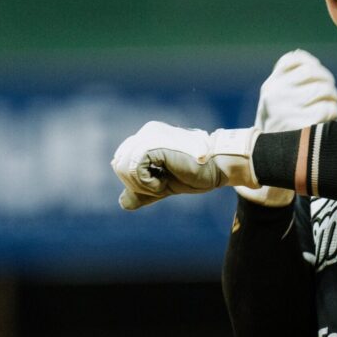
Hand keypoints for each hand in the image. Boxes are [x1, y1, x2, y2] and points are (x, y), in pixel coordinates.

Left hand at [112, 121, 258, 209]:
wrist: (217, 168)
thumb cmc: (195, 175)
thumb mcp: (164, 184)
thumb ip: (143, 191)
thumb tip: (123, 204)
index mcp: (147, 137)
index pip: (121, 161)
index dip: (134, 180)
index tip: (159, 183)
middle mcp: (146, 132)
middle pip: (119, 164)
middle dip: (136, 184)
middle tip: (160, 186)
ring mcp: (149, 136)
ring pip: (123, 167)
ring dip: (142, 185)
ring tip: (163, 184)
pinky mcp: (154, 145)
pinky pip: (133, 168)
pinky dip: (146, 183)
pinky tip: (164, 182)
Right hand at [238, 50, 336, 206]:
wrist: (268, 161)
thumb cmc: (278, 127)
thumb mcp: (273, 100)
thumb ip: (285, 77)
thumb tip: (301, 55)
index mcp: (271, 86)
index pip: (297, 60)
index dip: (313, 65)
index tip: (318, 77)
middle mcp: (276, 95)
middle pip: (315, 74)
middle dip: (328, 84)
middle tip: (329, 95)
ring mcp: (288, 110)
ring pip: (324, 90)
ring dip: (332, 99)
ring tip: (328, 108)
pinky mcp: (301, 125)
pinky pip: (328, 108)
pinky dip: (333, 112)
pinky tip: (327, 119)